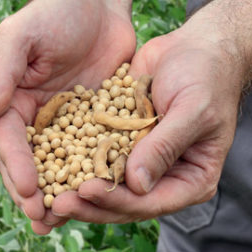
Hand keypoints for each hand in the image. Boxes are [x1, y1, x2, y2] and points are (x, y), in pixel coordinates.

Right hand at [0, 0, 135, 234]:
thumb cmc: (53, 12)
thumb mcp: (20, 38)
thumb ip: (0, 75)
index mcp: (9, 102)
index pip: (8, 142)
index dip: (16, 168)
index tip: (29, 192)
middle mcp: (34, 119)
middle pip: (29, 164)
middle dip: (35, 194)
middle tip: (43, 221)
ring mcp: (65, 125)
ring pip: (60, 168)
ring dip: (61, 196)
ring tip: (64, 225)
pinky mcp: (95, 124)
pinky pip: (93, 155)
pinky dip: (94, 178)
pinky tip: (102, 200)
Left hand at [50, 13, 245, 222]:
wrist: (196, 47)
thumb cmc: (206, 76)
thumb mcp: (192, 109)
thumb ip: (164, 147)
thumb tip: (136, 184)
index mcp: (191, 181)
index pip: (151, 202)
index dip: (117, 201)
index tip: (86, 191)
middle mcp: (163, 179)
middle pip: (122, 203)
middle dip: (89, 204)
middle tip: (56, 203)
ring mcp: (139, 164)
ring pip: (104, 186)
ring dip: (75, 190)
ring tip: (45, 193)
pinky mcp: (119, 145)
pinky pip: (94, 159)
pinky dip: (71, 163)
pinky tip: (46, 164)